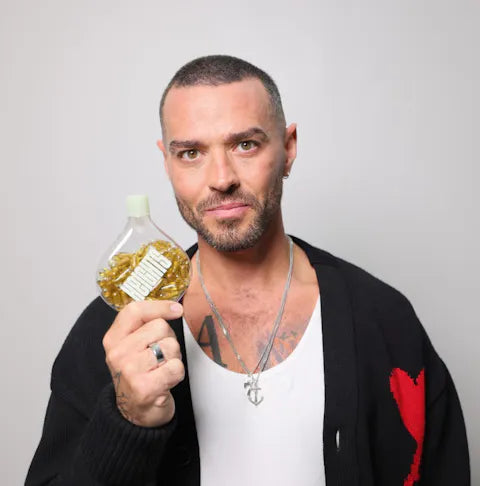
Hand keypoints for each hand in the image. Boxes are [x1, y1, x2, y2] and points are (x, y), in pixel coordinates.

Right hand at [102, 300, 184, 426]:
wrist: (134, 413)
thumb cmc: (139, 374)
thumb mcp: (132, 347)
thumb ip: (144, 325)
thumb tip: (174, 307)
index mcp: (113, 339)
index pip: (134, 310)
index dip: (159, 306)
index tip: (176, 309)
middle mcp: (117, 353)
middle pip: (160, 327)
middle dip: (168, 339)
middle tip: (160, 356)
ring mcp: (130, 371)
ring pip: (171, 346)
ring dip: (174, 358)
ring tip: (162, 369)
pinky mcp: (145, 388)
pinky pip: (176, 367)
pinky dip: (177, 374)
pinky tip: (165, 381)